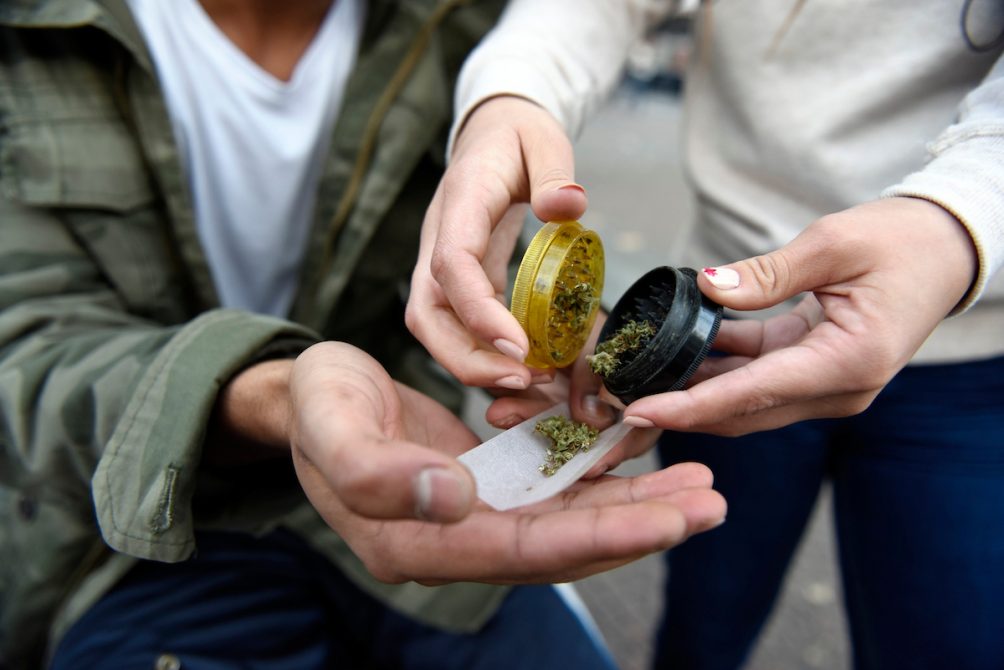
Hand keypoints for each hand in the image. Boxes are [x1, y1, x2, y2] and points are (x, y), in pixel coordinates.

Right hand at [288, 342, 724, 583]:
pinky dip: (601, 474)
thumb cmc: (317, 406)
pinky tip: (641, 453)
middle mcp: (456, 539)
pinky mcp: (488, 484)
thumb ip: (377, 472)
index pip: (523, 549)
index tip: (668, 520)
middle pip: (562, 545)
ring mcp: (476, 514)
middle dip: (639, 526)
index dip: (597, 538)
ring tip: (698, 484)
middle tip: (710, 501)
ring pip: (568, 519)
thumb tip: (452, 499)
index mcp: (417, 542)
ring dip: (634, 503)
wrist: (311, 395)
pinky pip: (555, 487)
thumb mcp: (331, 424)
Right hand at [406, 95, 586, 390]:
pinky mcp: (457, 280)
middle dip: (466, 357)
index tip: (518, 344)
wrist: (491, 130)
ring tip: (529, 380)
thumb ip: (554, 171)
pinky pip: (457, 325)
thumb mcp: (543, 138)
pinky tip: (525, 365)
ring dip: (473, 363)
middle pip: (426, 313)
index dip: (478, 311)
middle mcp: (438, 238)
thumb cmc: (517, 134)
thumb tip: (568, 205)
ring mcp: (440, 263)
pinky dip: (484, 351)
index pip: (451, 265)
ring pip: (434, 326)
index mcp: (460, 203)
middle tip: (522, 380)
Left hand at [621, 197, 977, 435]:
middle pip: (742, 410)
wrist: (947, 248)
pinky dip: (718, 367)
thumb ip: (767, 273)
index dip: (690, 407)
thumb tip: (708, 288)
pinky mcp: (815, 368)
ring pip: (745, 399)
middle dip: (680, 409)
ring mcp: (827, 384)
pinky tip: (677, 351)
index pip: (752, 395)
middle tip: (619, 400)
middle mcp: (837, 389)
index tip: (639, 412)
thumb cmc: (903, 241)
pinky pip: (757, 374)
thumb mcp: (834, 244)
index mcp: (847, 363)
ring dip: (694, 390)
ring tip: (636, 377)